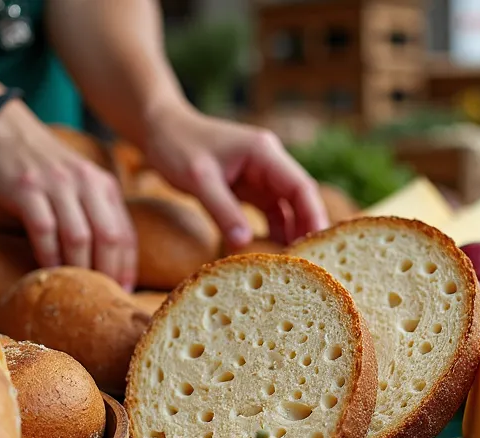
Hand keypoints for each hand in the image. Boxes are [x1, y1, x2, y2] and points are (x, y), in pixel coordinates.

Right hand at [0, 100, 136, 289]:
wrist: (5, 132)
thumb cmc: (45, 167)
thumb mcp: (81, 182)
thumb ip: (97, 211)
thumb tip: (110, 260)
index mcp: (104, 184)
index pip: (125, 232)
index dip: (127, 265)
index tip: (124, 290)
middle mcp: (86, 183)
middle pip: (108, 236)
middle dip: (108, 271)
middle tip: (102, 295)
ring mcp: (57, 185)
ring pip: (78, 236)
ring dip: (79, 266)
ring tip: (77, 288)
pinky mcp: (27, 189)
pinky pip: (44, 230)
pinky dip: (48, 255)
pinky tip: (48, 270)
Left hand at [140, 105, 327, 248]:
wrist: (159, 129)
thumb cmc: (177, 145)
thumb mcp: (198, 179)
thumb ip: (222, 210)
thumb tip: (244, 244)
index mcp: (264, 153)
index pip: (301, 187)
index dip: (314, 216)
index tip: (320, 247)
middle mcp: (269, 162)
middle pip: (301, 199)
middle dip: (308, 230)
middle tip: (314, 264)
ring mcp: (261, 175)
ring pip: (288, 208)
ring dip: (292, 234)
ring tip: (297, 266)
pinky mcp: (250, 188)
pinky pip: (270, 212)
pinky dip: (274, 232)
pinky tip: (275, 255)